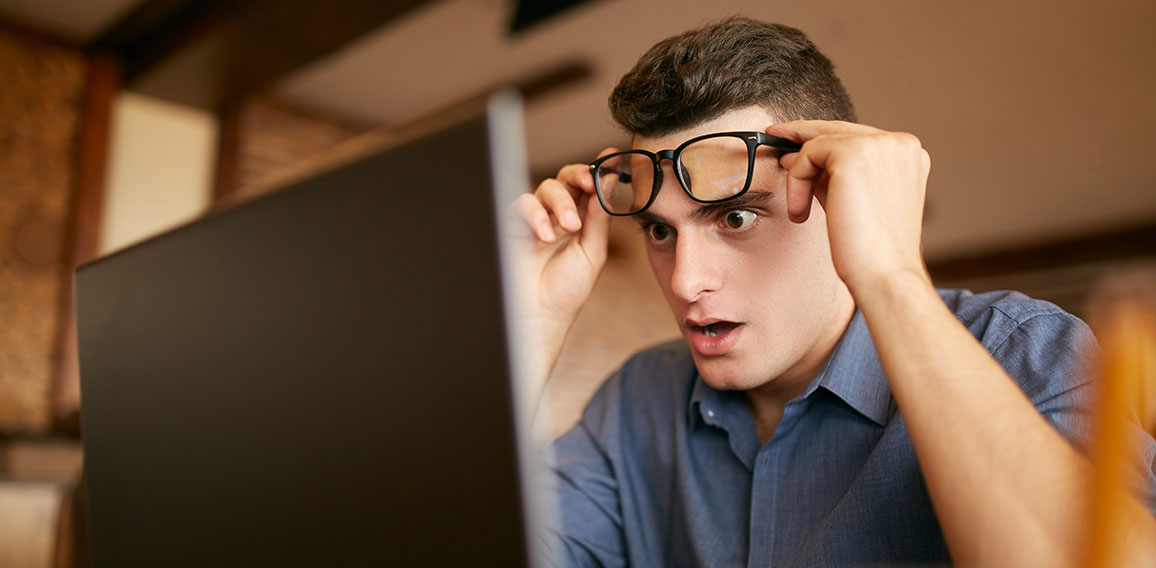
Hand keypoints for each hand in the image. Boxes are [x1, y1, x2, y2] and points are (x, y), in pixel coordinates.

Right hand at [509, 149, 614, 372]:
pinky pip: (523, 203)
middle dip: (580, 175)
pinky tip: (545, 237)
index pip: (591, 185)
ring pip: (547, 187)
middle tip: (590, 184)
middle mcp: (560, 214)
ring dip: (561, 202)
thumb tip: (610, 179)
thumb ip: (600, 215)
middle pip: (568, 178)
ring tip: (570, 227)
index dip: (600, 169)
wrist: (540, 313)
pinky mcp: (515, 224)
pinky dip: (536, 215)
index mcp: (583, 219)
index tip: (612, 158)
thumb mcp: (593, 250)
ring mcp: (537, 218)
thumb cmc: (567, 288)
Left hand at [766, 121, 931, 295]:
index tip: (794, 143)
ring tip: (798, 209)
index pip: (857, 137)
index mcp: (906, 155)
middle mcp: (899, 144)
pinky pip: (809, 153)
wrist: (883, 274)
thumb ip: (829, 175)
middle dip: (803, 134)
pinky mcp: (854, 152)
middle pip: (840, 130)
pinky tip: (799, 211)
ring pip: (820, 142)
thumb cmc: (869, 249)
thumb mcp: (851, 200)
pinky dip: (796, 180)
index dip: (823, 139)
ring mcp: (880, 144)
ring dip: (799, 175)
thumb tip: (793, 155)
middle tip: (774, 137)